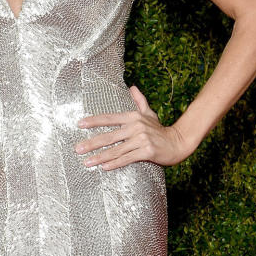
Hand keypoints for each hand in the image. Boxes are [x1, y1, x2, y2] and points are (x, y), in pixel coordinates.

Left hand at [75, 86, 189, 169]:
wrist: (178, 143)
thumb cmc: (160, 130)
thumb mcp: (149, 114)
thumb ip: (140, 101)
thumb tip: (132, 87)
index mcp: (133, 117)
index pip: (109, 118)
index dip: (94, 121)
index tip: (80, 124)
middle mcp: (136, 127)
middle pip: (109, 136)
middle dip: (91, 143)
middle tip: (77, 149)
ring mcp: (141, 139)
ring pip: (116, 150)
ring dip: (100, 157)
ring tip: (87, 162)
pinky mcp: (147, 151)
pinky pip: (127, 158)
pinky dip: (115, 163)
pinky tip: (104, 167)